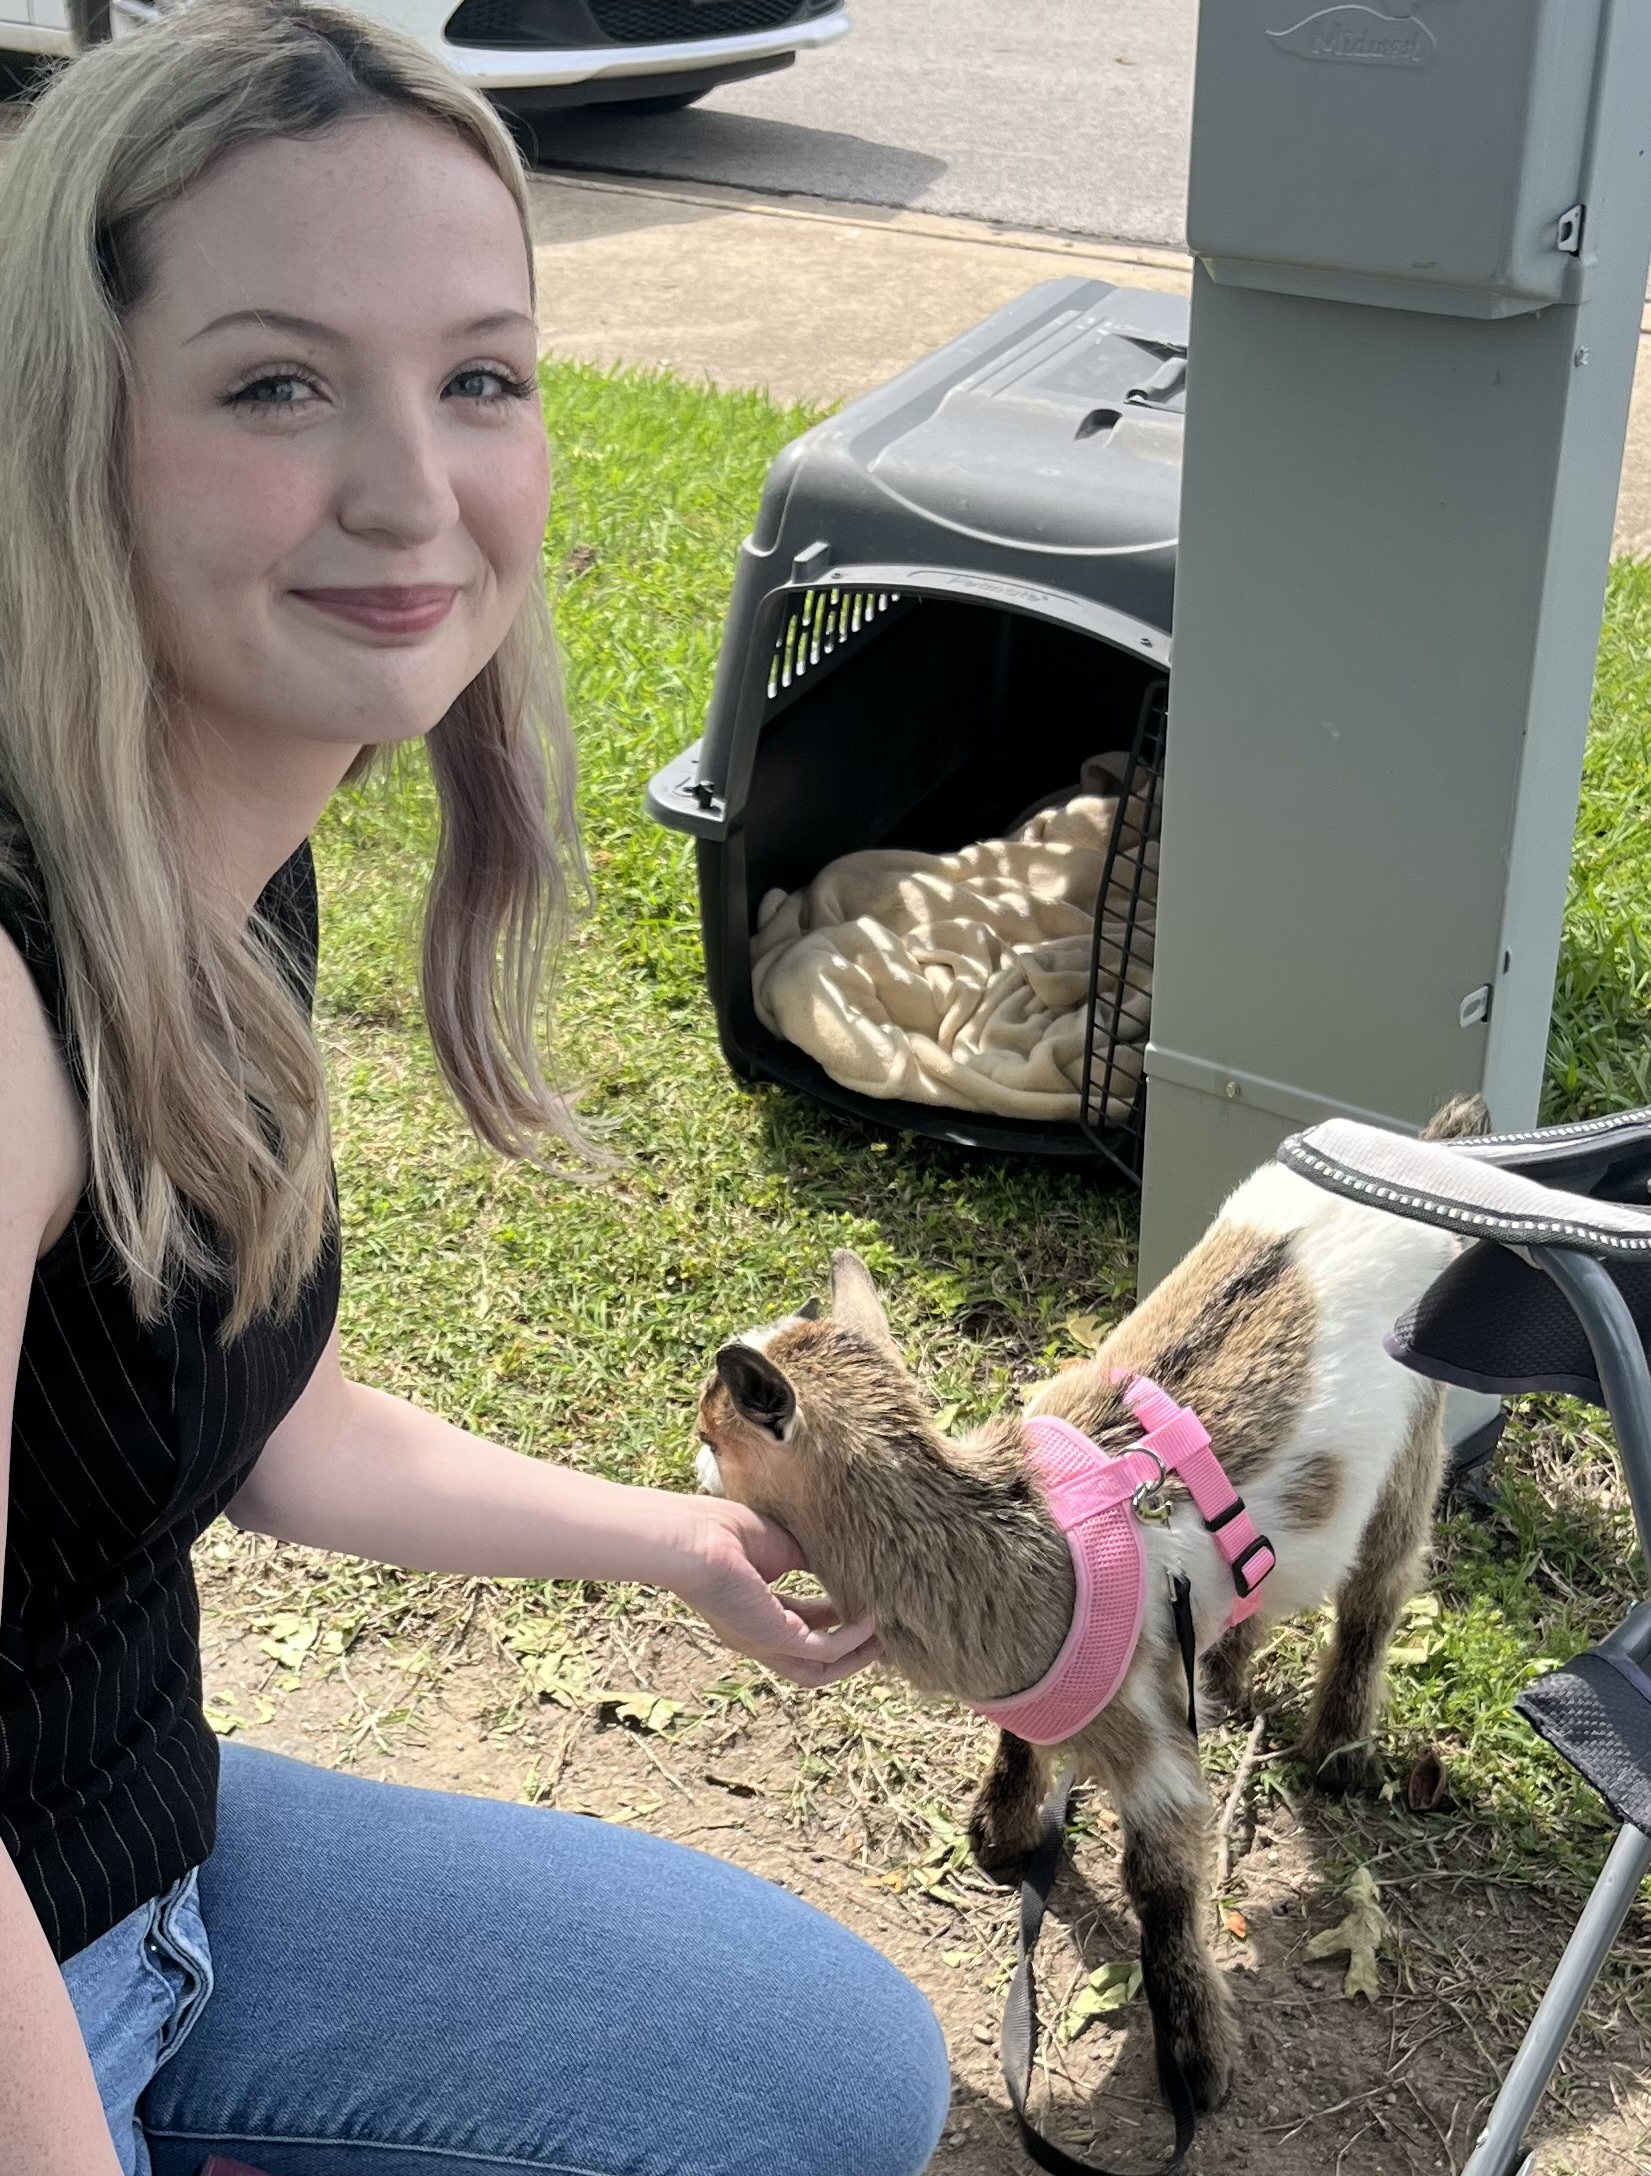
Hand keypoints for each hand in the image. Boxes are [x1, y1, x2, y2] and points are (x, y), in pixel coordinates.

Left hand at [664, 1497, 877, 1688]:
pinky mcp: (775, 1638)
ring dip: (854, 1657)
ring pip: (819, 1670)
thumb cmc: (724, 1533)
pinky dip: (851, 1640)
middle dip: (848, 1648)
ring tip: (883, 1638)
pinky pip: (824, 1651)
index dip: (833, 1620)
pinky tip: (870, 1620)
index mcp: (754, 1614)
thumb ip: (808, 1561)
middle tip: (878, 1632)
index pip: (800, 1628)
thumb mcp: (779, 1548)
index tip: (860, 1605)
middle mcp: (758, 1636)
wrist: (695, 1538)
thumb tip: (840, 1562)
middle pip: (811, 1660)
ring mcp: (765, 1643)